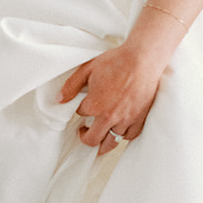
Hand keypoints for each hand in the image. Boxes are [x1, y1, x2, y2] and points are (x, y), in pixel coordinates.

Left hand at [59, 40, 167, 155]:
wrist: (143, 60)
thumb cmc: (117, 62)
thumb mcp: (88, 69)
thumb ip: (71, 85)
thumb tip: (59, 99)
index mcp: (95, 105)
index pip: (81, 114)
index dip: (80, 110)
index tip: (82, 106)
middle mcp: (109, 117)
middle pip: (92, 139)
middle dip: (85, 138)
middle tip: (84, 133)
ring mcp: (126, 120)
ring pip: (111, 142)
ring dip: (103, 142)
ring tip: (100, 138)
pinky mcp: (140, 119)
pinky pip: (129, 136)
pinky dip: (123, 136)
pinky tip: (119, 131)